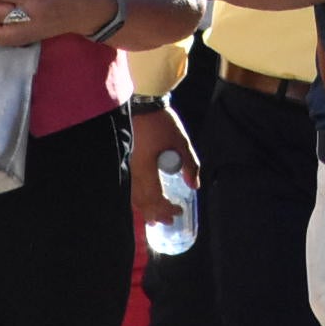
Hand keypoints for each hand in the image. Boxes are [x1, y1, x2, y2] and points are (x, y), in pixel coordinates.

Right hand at [130, 105, 198, 231]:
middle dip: (156, 214)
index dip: (166, 208)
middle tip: (170, 220)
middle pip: (142, 202)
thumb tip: (194, 186)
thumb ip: (190, 164)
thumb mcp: (181, 141)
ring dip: (145, 210)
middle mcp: (135, 171)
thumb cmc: (162, 122)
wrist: (143, 105)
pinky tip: (145, 202)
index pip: (155, 198)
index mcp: (147, 168)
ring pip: (134, 197)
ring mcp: (130, 167)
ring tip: (155, 219)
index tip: (179, 211)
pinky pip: (131, 188)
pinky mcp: (129, 162)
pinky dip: (138, 200)